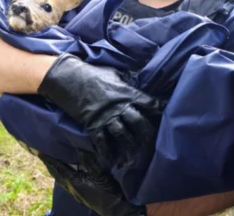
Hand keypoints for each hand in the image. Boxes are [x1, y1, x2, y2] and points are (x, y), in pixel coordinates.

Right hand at [37, 53, 165, 166]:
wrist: (68, 77)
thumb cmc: (90, 73)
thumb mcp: (112, 73)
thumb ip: (124, 82)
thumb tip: (132, 84)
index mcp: (127, 92)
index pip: (149, 103)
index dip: (159, 110)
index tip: (166, 117)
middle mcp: (119, 106)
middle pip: (139, 123)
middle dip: (147, 136)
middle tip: (151, 146)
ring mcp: (106, 116)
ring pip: (123, 135)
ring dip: (129, 149)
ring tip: (132, 161)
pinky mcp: (92, 123)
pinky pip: (102, 141)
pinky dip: (106, 152)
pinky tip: (110, 161)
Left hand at [39, 150, 146, 215]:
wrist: (117, 210)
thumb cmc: (109, 191)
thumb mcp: (100, 173)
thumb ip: (89, 160)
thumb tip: (78, 148)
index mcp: (73, 181)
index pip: (58, 168)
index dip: (49, 159)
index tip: (39, 152)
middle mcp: (71, 188)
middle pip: (56, 174)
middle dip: (49, 165)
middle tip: (43, 155)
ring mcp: (76, 193)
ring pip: (61, 180)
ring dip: (56, 171)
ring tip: (52, 162)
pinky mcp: (81, 196)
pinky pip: (67, 183)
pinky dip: (63, 176)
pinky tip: (67, 173)